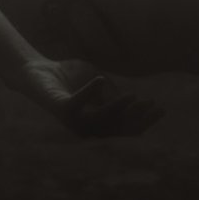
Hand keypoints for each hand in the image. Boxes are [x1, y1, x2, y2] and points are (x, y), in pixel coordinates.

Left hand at [6, 58, 163, 137]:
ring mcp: (73, 120)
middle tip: (152, 104)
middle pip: (116, 128)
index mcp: (98, 123)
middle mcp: (86, 127)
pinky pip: (77, 104)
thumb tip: (130, 99)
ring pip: (100, 120)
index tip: (160, 108)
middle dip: (136, 118)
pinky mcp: (60, 108)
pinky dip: (90, 92)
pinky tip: (102, 80)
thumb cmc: (69, 76)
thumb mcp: (98, 81)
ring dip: (116, 108)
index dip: (144, 120)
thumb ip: (112, 90)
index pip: (126, 128)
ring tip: (133, 95)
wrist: (38, 71)